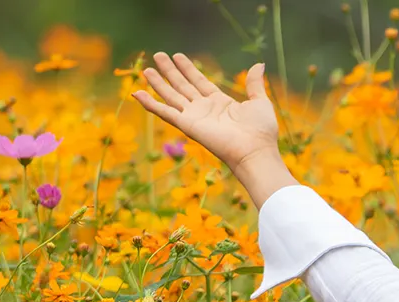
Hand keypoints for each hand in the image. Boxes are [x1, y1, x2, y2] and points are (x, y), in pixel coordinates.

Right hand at [132, 54, 280, 176]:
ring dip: (158, 83)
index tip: (178, 55)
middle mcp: (204, 109)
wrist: (256, 150)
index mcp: (220, 103)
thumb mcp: (259, 101)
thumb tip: (259, 64)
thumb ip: (254, 84)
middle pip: (182, 86)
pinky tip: (137, 93)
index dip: (188, 68)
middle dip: (170, 71)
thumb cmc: (261, 131)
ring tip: (146, 69)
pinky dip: (150, 104)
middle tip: (158, 55)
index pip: (199, 81)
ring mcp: (194, 117)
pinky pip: (164, 112)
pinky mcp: (187, 125)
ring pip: (171, 96)